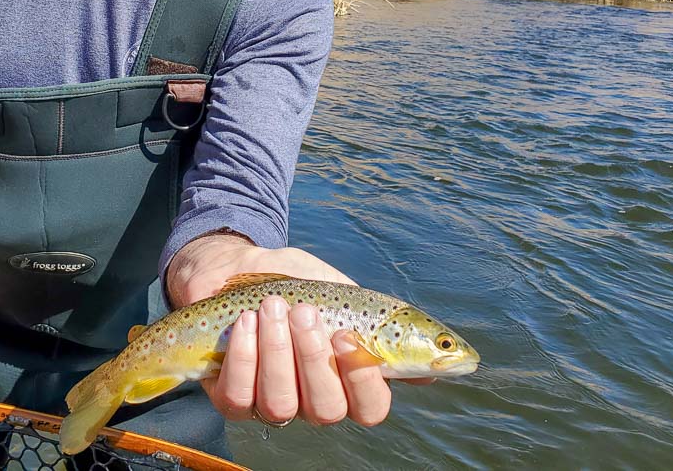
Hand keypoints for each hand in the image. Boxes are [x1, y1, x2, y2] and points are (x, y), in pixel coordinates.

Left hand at [166, 235, 431, 429]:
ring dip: (277, 352)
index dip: (364, 381)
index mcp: (346, 380)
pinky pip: (238, 396)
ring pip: (282, 405)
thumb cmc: (293, 280)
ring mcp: (270, 402)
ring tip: (272, 308)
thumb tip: (442, 366)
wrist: (234, 262)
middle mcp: (311, 400)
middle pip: (327, 410)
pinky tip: (244, 321)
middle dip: (314, 359)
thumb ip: (382, 324)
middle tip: (304, 312)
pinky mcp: (231, 398)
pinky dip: (244, 355)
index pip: (371, 408)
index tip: (348, 335)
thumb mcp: (343, 292)